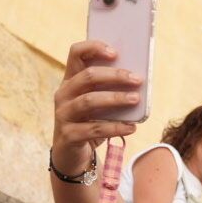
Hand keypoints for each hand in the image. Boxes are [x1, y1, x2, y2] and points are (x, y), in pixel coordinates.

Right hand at [51, 40, 145, 163]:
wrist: (73, 155)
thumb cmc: (90, 122)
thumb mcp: (98, 103)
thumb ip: (110, 89)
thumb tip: (138, 80)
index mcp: (70, 80)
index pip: (76, 53)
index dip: (94, 47)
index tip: (115, 52)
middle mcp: (63, 94)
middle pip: (87, 76)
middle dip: (114, 76)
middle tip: (137, 79)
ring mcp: (63, 115)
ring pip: (89, 100)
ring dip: (115, 98)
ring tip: (136, 99)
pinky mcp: (68, 135)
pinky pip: (94, 129)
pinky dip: (115, 128)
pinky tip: (131, 127)